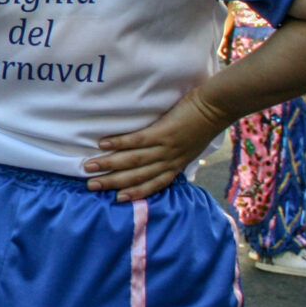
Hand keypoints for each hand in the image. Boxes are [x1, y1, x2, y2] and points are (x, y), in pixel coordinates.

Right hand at [86, 91, 228, 201]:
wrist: (216, 107)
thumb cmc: (203, 125)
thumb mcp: (191, 148)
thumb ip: (174, 156)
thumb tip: (159, 160)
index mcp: (176, 165)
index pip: (153, 184)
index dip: (134, 193)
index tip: (116, 198)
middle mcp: (169, 160)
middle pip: (137, 175)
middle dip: (113, 182)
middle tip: (92, 185)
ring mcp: (166, 147)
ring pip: (134, 160)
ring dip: (110, 164)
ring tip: (90, 166)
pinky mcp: (163, 132)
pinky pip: (137, 140)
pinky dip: (119, 143)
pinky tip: (103, 144)